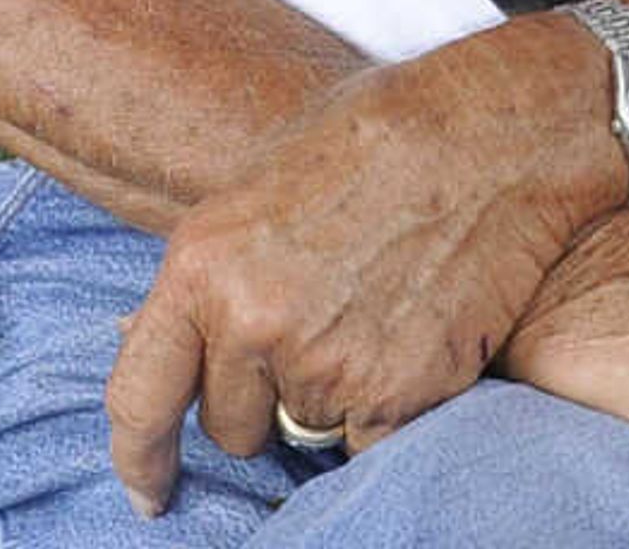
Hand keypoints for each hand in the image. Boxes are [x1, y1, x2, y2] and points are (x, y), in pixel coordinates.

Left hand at [102, 27, 622, 511]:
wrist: (488, 136)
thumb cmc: (375, 140)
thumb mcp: (256, 185)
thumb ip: (206, 275)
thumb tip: (147, 339)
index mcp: (202, 265)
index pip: (139, 396)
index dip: (140, 457)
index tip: (149, 493)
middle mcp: (253, 323)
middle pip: (231, 428)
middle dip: (265, 399)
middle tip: (318, 327)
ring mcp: (325, 363)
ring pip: (307, 432)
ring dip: (332, 398)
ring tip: (374, 312)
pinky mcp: (396, 393)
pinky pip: (367, 443)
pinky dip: (386, 410)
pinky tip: (410, 340)